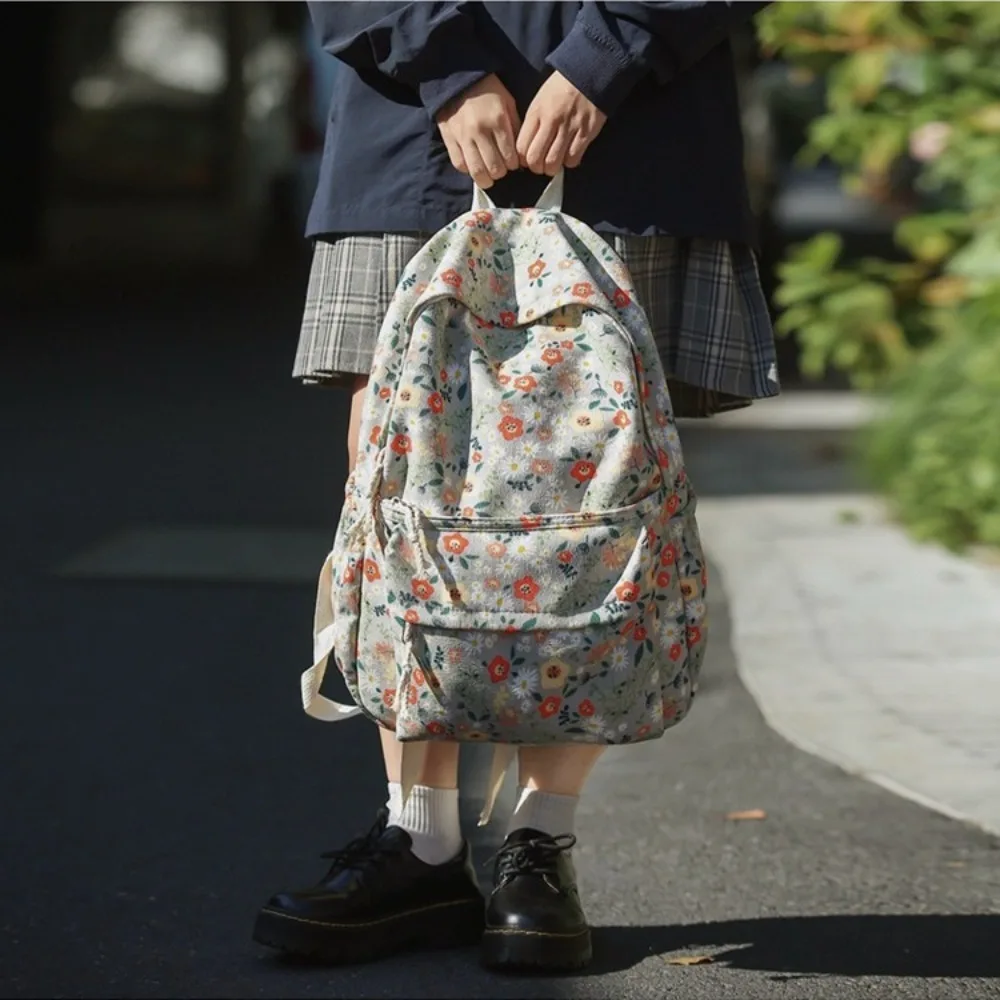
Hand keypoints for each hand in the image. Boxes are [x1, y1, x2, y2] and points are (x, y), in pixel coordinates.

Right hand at [436, 74, 520, 188]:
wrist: (458, 78)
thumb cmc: (488, 91)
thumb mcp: (508, 103)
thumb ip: (515, 127)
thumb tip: (520, 153)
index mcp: (498, 120)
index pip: (509, 157)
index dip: (513, 165)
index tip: (512, 163)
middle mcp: (480, 130)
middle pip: (494, 168)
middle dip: (501, 173)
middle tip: (501, 169)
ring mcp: (463, 136)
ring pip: (476, 171)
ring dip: (486, 179)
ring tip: (489, 176)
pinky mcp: (449, 139)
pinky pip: (459, 164)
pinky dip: (468, 170)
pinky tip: (474, 166)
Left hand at [517, 71, 606, 174]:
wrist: (589, 72)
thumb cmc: (562, 87)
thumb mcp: (540, 99)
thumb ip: (532, 122)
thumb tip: (526, 147)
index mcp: (537, 112)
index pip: (521, 147)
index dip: (522, 159)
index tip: (527, 160)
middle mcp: (551, 121)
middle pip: (535, 159)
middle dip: (536, 168)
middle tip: (540, 166)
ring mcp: (569, 128)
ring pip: (553, 162)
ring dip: (551, 169)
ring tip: (553, 164)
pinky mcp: (586, 133)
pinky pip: (573, 158)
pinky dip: (569, 162)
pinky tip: (568, 156)